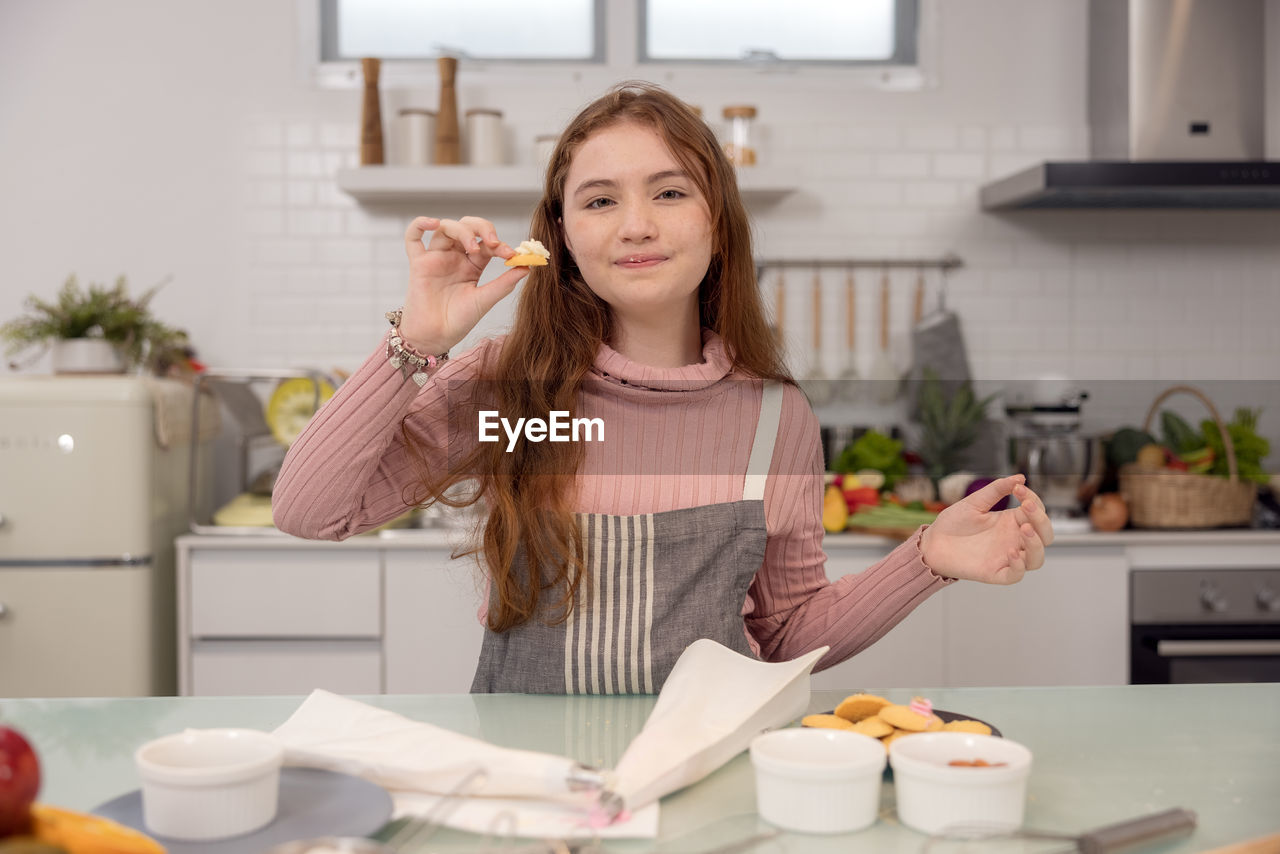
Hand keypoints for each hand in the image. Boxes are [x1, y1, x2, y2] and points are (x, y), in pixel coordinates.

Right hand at [398, 215, 531, 353]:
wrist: (436, 337)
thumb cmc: (459, 321)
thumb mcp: (485, 300)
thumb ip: (504, 283)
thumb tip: (527, 267)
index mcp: (473, 265)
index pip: (487, 245)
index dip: (500, 245)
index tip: (512, 255)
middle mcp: (455, 257)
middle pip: (467, 227)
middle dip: (482, 229)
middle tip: (492, 242)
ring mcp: (436, 258)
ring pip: (445, 228)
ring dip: (461, 230)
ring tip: (472, 246)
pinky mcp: (418, 263)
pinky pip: (413, 238)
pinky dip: (420, 224)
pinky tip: (433, 222)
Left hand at [919, 474, 1054, 584]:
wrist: (933, 542)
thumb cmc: (954, 523)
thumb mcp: (975, 502)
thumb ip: (996, 489)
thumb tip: (1020, 477)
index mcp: (1012, 521)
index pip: (1037, 512)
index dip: (1033, 500)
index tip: (1019, 489)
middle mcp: (1014, 540)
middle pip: (1045, 535)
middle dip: (1041, 520)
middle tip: (1027, 506)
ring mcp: (1007, 558)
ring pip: (1037, 558)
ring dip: (1036, 544)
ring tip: (1024, 529)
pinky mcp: (996, 573)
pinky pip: (1016, 575)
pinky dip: (1018, 565)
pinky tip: (1010, 552)